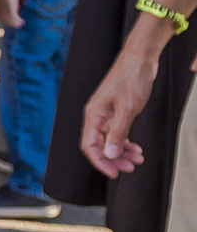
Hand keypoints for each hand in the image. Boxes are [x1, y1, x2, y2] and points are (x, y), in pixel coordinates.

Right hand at [81, 37, 159, 177]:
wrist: (141, 58)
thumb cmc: (132, 79)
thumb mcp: (128, 109)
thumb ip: (118, 133)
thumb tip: (109, 155)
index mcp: (93, 115)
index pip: (90, 146)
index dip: (101, 162)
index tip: (115, 173)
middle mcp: (97, 116)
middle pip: (99, 146)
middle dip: (114, 159)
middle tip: (130, 168)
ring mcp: (107, 114)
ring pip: (110, 140)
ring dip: (123, 152)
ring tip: (138, 159)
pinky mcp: (116, 111)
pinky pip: (118, 132)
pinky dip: (126, 142)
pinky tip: (136, 148)